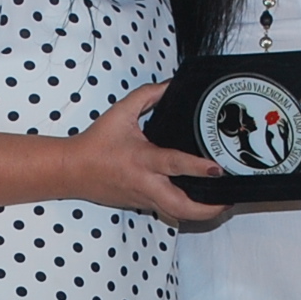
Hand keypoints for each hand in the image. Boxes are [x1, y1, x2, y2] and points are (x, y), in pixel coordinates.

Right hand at [0, 83, 224, 222]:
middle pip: (181, 207)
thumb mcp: (121, 112)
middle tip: (228, 200)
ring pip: (177, 215)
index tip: (218, 169)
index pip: (175, 165)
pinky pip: (168, 211)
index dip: (198, 168)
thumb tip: (172, 84)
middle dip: (207, 209)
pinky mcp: (142, 205)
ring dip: (202, 213)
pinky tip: (201, 201)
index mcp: (143, 160)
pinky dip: (186, 209)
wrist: (72, 171)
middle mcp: (146, 183)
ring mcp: (144, 198)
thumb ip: (149, 95)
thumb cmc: (96, 142)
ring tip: (222, 204)